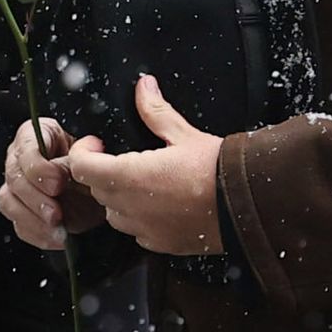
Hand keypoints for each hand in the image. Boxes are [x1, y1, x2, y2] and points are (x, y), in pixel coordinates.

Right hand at [0, 118, 102, 247]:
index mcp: (34, 136)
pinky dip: (37, 234)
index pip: (26, 149)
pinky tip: (55, 237)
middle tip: (55, 214)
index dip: (39, 169)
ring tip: (56, 228)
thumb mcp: (88, 158)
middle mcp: (19, 159)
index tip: (59, 184)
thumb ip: (77, 160)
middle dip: (35, 199)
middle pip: (14, 178)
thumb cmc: (91, 169)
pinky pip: (18, 224)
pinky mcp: (20, 211)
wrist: (99, 192)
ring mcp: (16, 186)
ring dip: (32, 219)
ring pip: (9, 201)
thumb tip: (76, 160)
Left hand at [67, 75, 225, 256]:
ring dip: (118, 196)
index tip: (97, 143)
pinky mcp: (161, 244)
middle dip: (102, 170)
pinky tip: (160, 203)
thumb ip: (155, 111)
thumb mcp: (184, 134)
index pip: (81, 167)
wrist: (249, 205)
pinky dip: (139, 217)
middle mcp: (131, 207)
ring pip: (113, 213)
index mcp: (130, 176)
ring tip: (141, 180)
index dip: (83, 151)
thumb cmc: (219, 170)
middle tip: (120, 156)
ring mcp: (145, 229)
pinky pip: (136, 231)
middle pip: (96, 189)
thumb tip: (143, 87)